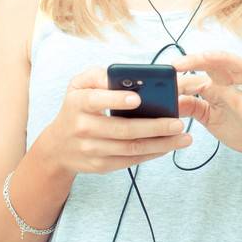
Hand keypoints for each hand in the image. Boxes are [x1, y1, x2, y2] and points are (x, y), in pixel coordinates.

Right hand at [40, 64, 194, 175]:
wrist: (57, 147)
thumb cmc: (76, 108)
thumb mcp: (78, 86)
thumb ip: (99, 76)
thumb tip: (126, 75)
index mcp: (78, 103)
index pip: (96, 100)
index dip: (116, 100)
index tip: (138, 98)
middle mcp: (83, 128)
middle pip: (122, 129)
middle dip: (154, 126)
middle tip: (178, 122)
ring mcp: (91, 150)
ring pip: (130, 148)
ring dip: (160, 144)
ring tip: (183, 137)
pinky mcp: (100, 166)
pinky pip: (130, 160)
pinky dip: (151, 154)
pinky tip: (168, 146)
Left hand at [168, 50, 241, 163]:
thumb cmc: (238, 126)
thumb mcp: (208, 118)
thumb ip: (191, 107)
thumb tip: (169, 101)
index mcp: (216, 88)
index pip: (196, 76)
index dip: (179, 78)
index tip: (160, 81)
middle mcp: (230, 85)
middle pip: (215, 63)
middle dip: (195, 60)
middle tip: (176, 65)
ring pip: (238, 66)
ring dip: (223, 59)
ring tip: (206, 57)